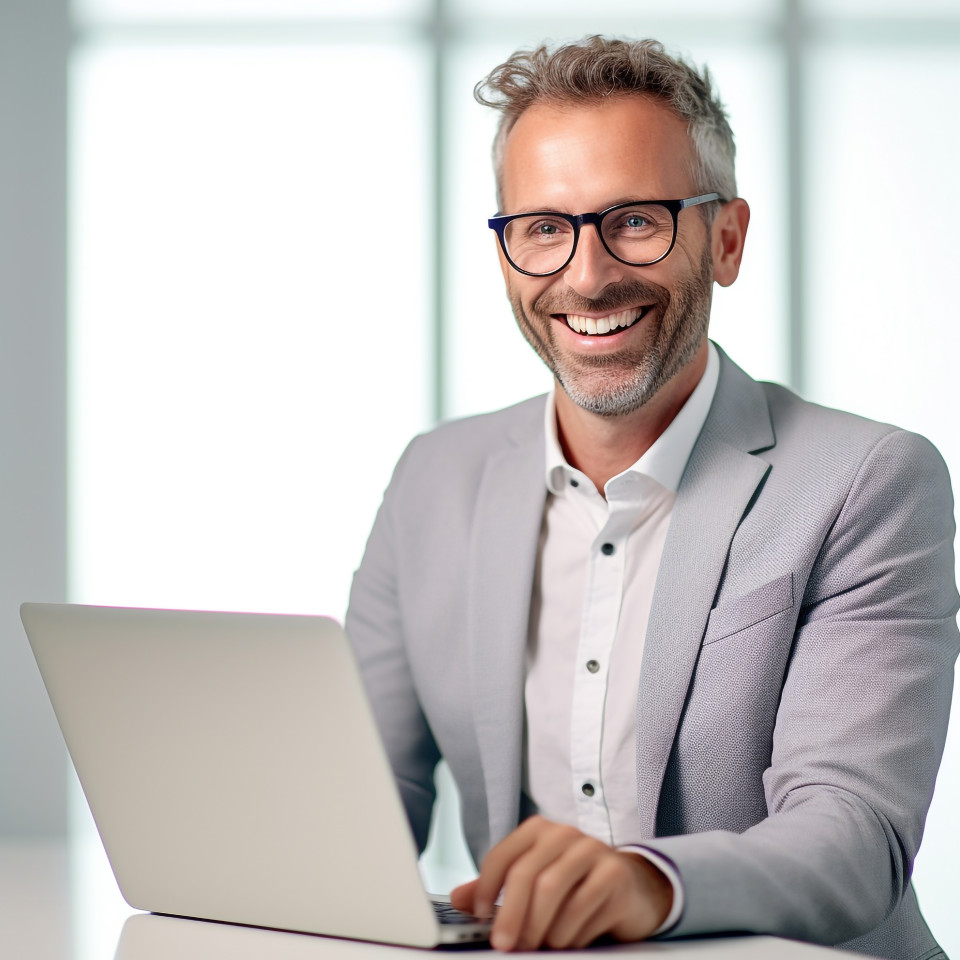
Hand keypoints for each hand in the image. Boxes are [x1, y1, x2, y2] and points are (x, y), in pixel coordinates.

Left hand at [449, 815, 672, 950]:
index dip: (487, 887)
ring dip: (540, 927)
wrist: (633, 887)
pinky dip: (569, 931)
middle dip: (511, 915)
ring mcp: (592, 850)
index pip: (503, 855)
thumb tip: (458, 898)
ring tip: (538, 946)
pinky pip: (583, 906)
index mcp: (538, 831)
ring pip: (552, 890)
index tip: (482, 916)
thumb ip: (498, 889)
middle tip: (504, 946)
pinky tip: (567, 941)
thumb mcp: (535, 882)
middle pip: (527, 874)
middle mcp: (564, 834)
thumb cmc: (575, 885)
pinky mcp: (615, 873)